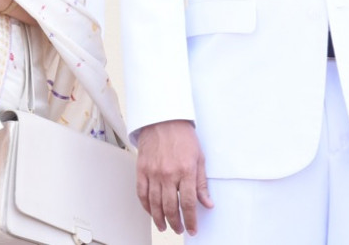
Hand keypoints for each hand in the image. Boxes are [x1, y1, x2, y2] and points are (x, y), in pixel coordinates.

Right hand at [135, 120, 213, 234]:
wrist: (163, 119)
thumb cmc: (182, 136)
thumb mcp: (199, 158)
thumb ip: (201, 183)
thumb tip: (207, 203)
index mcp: (185, 170)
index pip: (189, 203)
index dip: (191, 220)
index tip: (192, 228)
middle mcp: (168, 174)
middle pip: (171, 207)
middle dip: (176, 223)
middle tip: (179, 228)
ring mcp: (153, 172)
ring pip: (155, 204)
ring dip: (160, 219)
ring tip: (165, 226)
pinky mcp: (141, 170)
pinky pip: (142, 193)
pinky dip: (146, 206)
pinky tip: (152, 212)